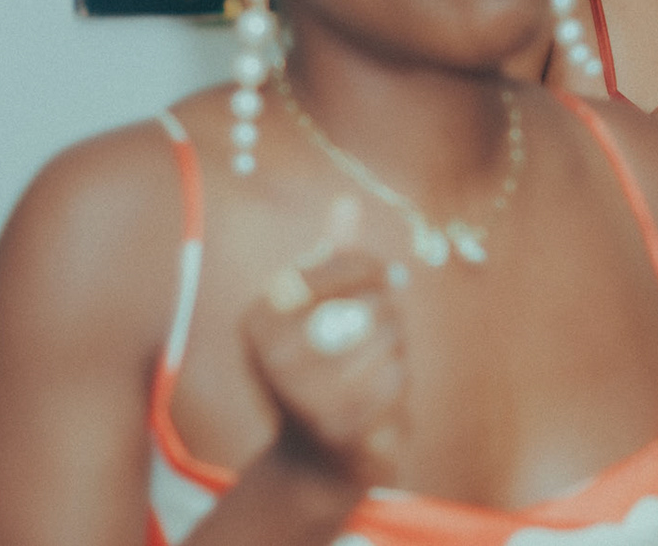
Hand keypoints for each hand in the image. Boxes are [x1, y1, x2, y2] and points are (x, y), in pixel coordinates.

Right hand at [240, 205, 408, 492]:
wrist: (313, 456)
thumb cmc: (320, 365)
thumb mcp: (320, 306)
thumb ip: (333, 256)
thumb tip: (347, 201)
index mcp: (261, 315)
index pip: (350, 263)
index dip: (374, 270)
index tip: (376, 282)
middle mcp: (273, 353)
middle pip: (375, 304)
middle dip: (385, 318)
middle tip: (366, 340)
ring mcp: (304, 393)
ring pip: (390, 340)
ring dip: (393, 354)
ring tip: (368, 371)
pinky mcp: (340, 426)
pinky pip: (396, 379)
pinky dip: (396, 386)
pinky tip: (376, 401)